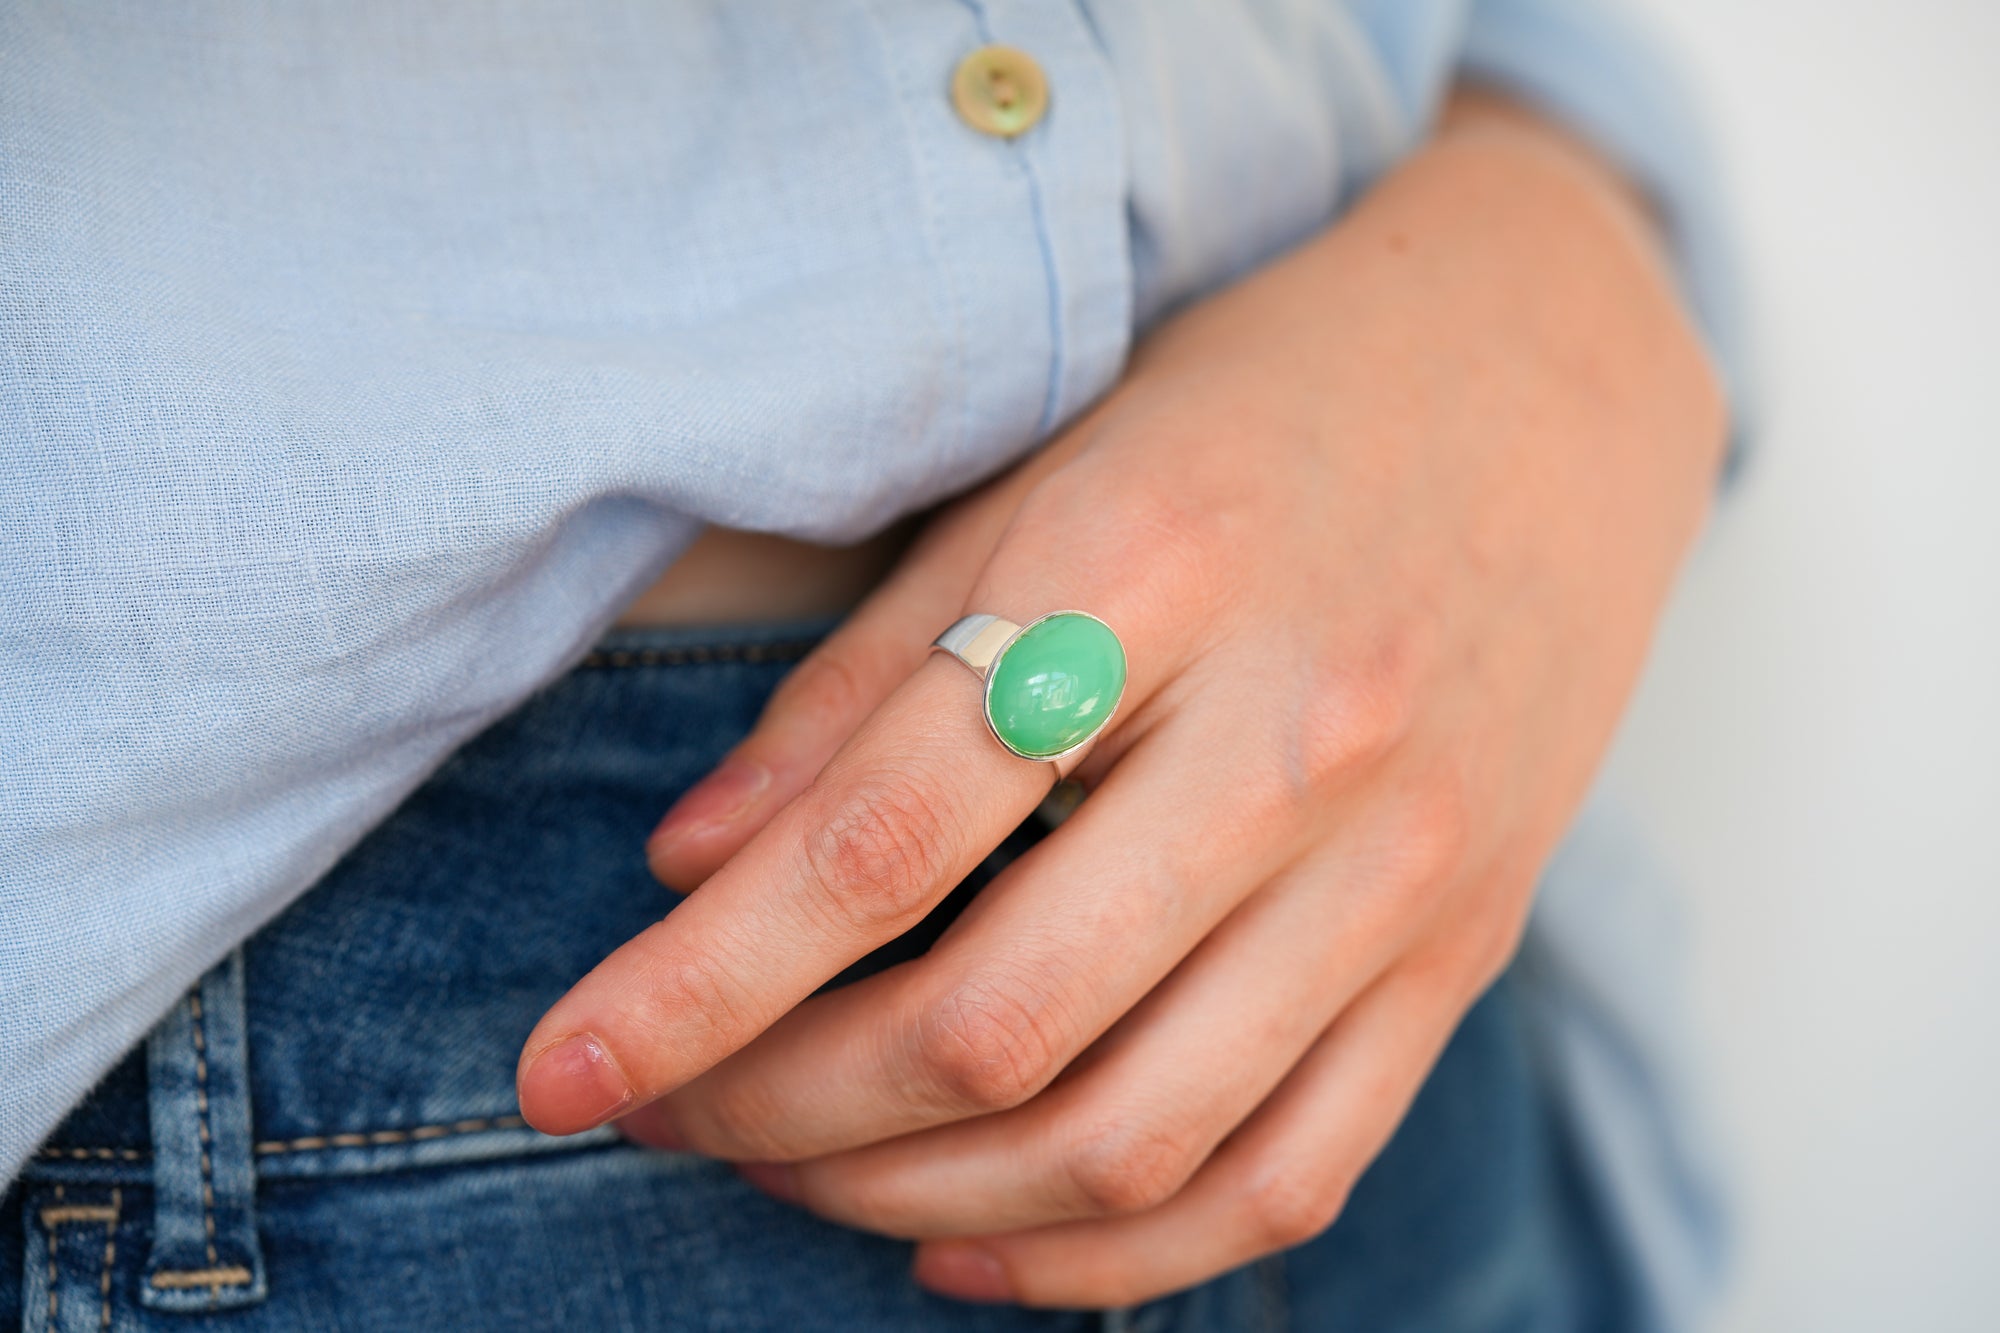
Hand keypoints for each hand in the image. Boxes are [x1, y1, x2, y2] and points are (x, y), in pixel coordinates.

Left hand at [516, 93, 1726, 1306]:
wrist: (1551, 378)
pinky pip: (1286, 1172)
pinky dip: (1114, 1253)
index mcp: (1155, 573)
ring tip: (794, 1174)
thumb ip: (869, 675)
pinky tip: (976, 1237)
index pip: (874, 841)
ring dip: (915, 1194)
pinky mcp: (1464, 951)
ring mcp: (1401, 869)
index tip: (560, 1068)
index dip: (689, 984)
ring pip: (1131, 1133)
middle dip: (778, 1110)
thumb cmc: (1269, 400)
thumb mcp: (1049, 470)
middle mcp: (1298, 742)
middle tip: (670, 1112)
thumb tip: (689, 861)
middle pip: (992, 1021)